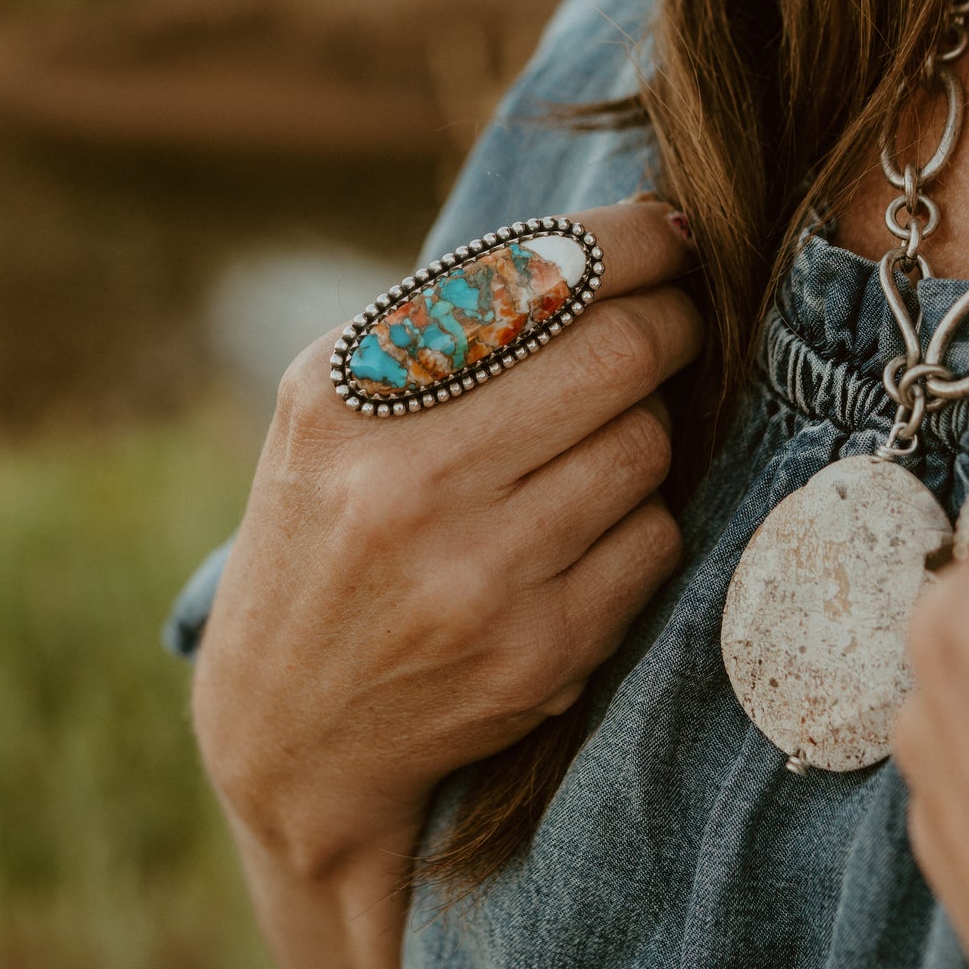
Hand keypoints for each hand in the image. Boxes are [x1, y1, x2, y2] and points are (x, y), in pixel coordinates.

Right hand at [191, 199, 701, 968]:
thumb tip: (621, 242)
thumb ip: (445, 321)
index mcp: (347, 392)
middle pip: (618, 353)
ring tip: (609, 436)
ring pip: (646, 448)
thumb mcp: (333, 411)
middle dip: (673, 322)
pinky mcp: (539, 653)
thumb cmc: (328, 533)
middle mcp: (404, 480)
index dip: (633, 243)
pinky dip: (640, 522)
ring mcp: (476, 574)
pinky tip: (587, 531)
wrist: (289, 732)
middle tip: (679, 321)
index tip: (668, 236)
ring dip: (651, 429)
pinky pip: (654, 541)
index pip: (532, 276)